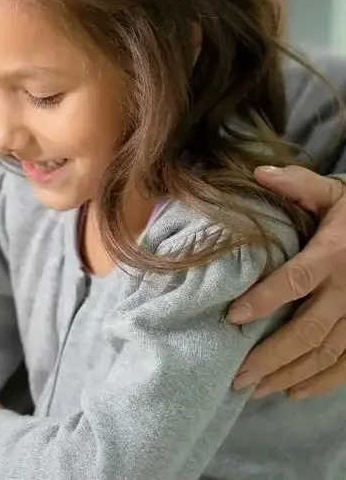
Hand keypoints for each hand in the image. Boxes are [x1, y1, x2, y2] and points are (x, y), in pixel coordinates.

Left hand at [230, 166, 345, 398]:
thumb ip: (298, 185)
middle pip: (308, 330)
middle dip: (270, 356)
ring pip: (326, 353)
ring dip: (290, 374)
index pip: (296, 282)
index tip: (233, 317)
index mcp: (334, 255)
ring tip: (254, 388)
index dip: (265, 300)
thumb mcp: (333, 194)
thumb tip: (260, 173)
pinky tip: (294, 393)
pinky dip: (323, 382)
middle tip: (236, 375)